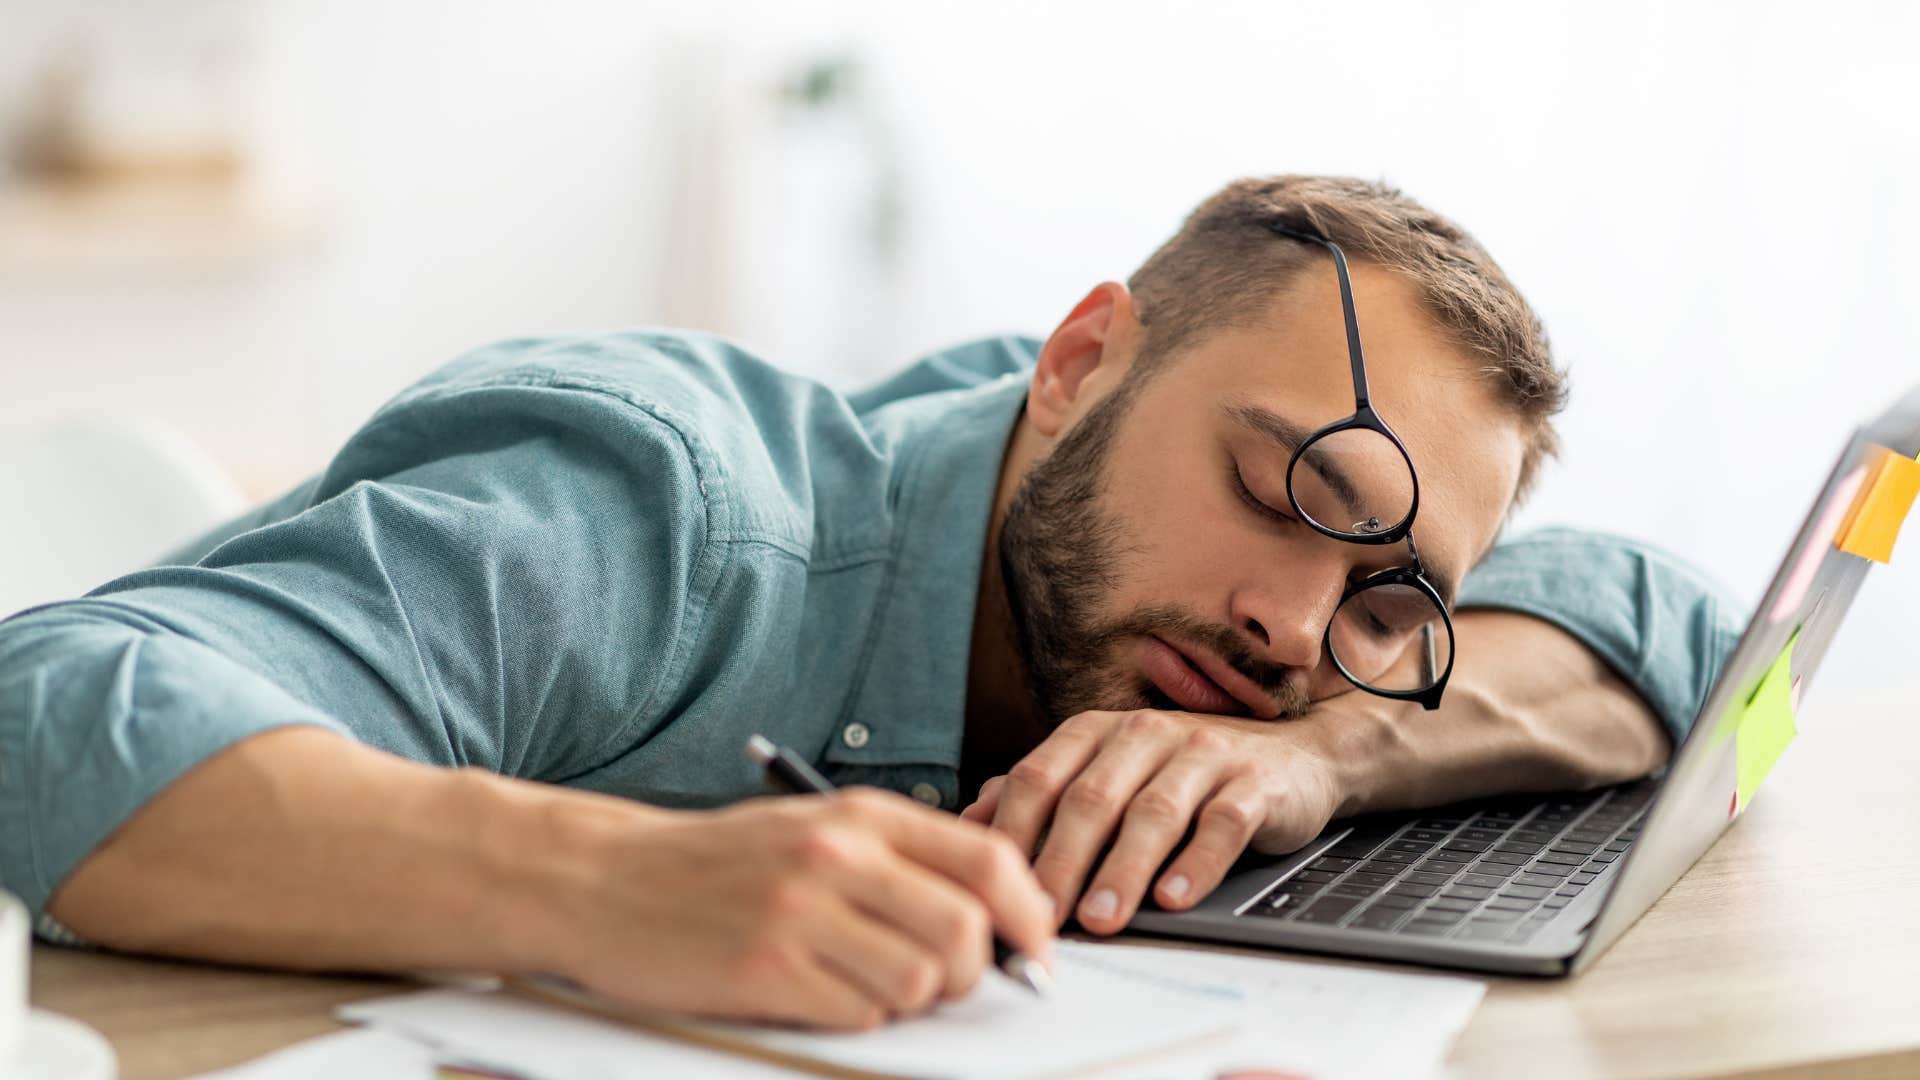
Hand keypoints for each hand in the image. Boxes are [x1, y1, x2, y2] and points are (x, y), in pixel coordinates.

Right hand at [547, 787, 1054, 1029]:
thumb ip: (900, 862)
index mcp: (859, 815)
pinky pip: (859, 1016)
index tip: (1034, 950)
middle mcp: (838, 856)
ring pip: (919, 983)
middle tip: (942, 983)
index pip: (988, 860)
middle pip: (965, 934)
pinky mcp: (767, 971)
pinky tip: (814, 992)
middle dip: (970, 975)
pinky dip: (853, 1017)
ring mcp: (801, 914)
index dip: (1030, 915)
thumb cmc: (719, 863)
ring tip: (860, 982)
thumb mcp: (815, 830)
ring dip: (906, 1000)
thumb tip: (995, 915)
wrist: (605, 880)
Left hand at [960, 709, 1346, 934]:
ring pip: (1153, 812)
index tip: (996, 890)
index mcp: (1098, 732)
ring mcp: (1203, 754)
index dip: (1015, 835)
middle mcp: (1145, 734)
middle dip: (1062, 861)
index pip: (1040, 777)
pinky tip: (1175, 897)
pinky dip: (1198, 862)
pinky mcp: (1255, 782)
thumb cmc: (1185, 777)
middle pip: (1092, 798)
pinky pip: (1223, 823)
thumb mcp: (1110, 774)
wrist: (1295, 755)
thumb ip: (1044, 793)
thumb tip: (971, 822)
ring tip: (1102, 917)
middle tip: (1043, 916)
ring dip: (1123, 869)